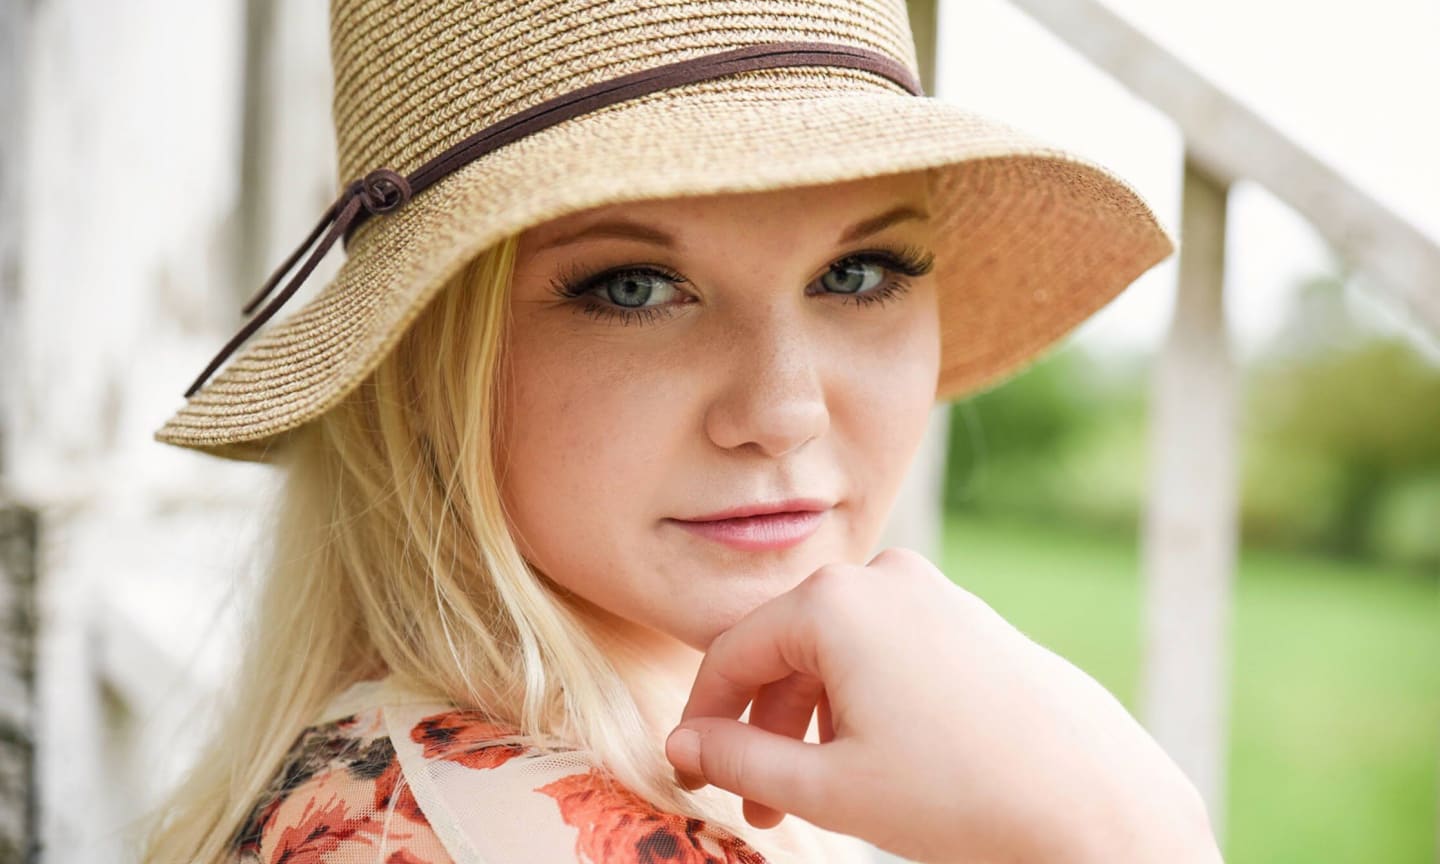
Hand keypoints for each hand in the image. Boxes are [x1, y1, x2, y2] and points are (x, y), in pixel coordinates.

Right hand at [664, 547, 1222, 863]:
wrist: (1093, 799)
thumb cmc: (959, 793)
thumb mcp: (828, 786)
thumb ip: (740, 758)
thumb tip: (682, 745)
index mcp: (834, 602)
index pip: (731, 652)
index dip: (701, 717)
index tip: (690, 772)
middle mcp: (882, 578)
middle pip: (785, 650)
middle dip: (761, 729)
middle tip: (754, 804)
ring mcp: (932, 593)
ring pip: (836, 653)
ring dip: (810, 722)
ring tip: (809, 794)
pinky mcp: (968, 617)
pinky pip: (886, 650)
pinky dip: (859, 702)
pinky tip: (869, 760)